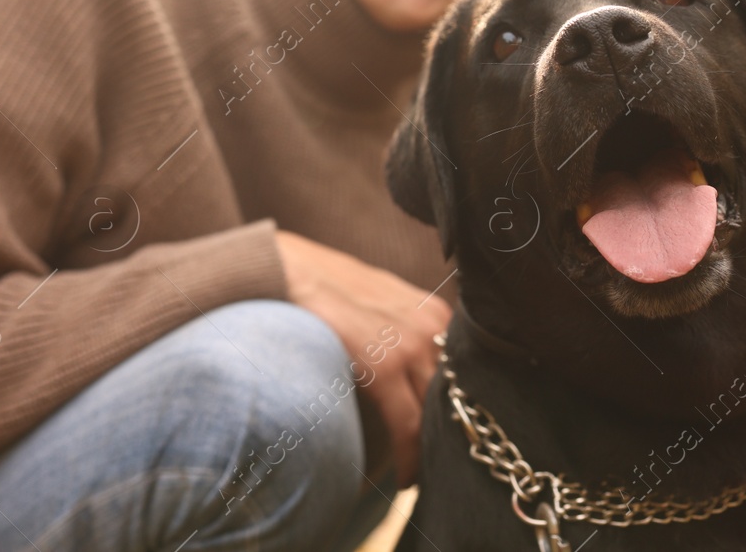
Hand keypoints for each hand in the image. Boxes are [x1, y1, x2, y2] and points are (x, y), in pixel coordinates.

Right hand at [275, 230, 451, 485]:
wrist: (288, 268)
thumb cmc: (326, 291)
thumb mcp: (378, 305)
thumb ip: (402, 334)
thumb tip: (412, 378)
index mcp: (435, 315)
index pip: (457, 381)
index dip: (449, 417)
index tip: (442, 444)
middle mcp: (434, 326)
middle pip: (451, 400)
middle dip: (443, 437)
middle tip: (433, 471)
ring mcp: (414, 343)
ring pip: (434, 416)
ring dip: (426, 452)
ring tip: (415, 477)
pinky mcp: (387, 364)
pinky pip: (409, 425)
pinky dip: (408, 458)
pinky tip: (403, 479)